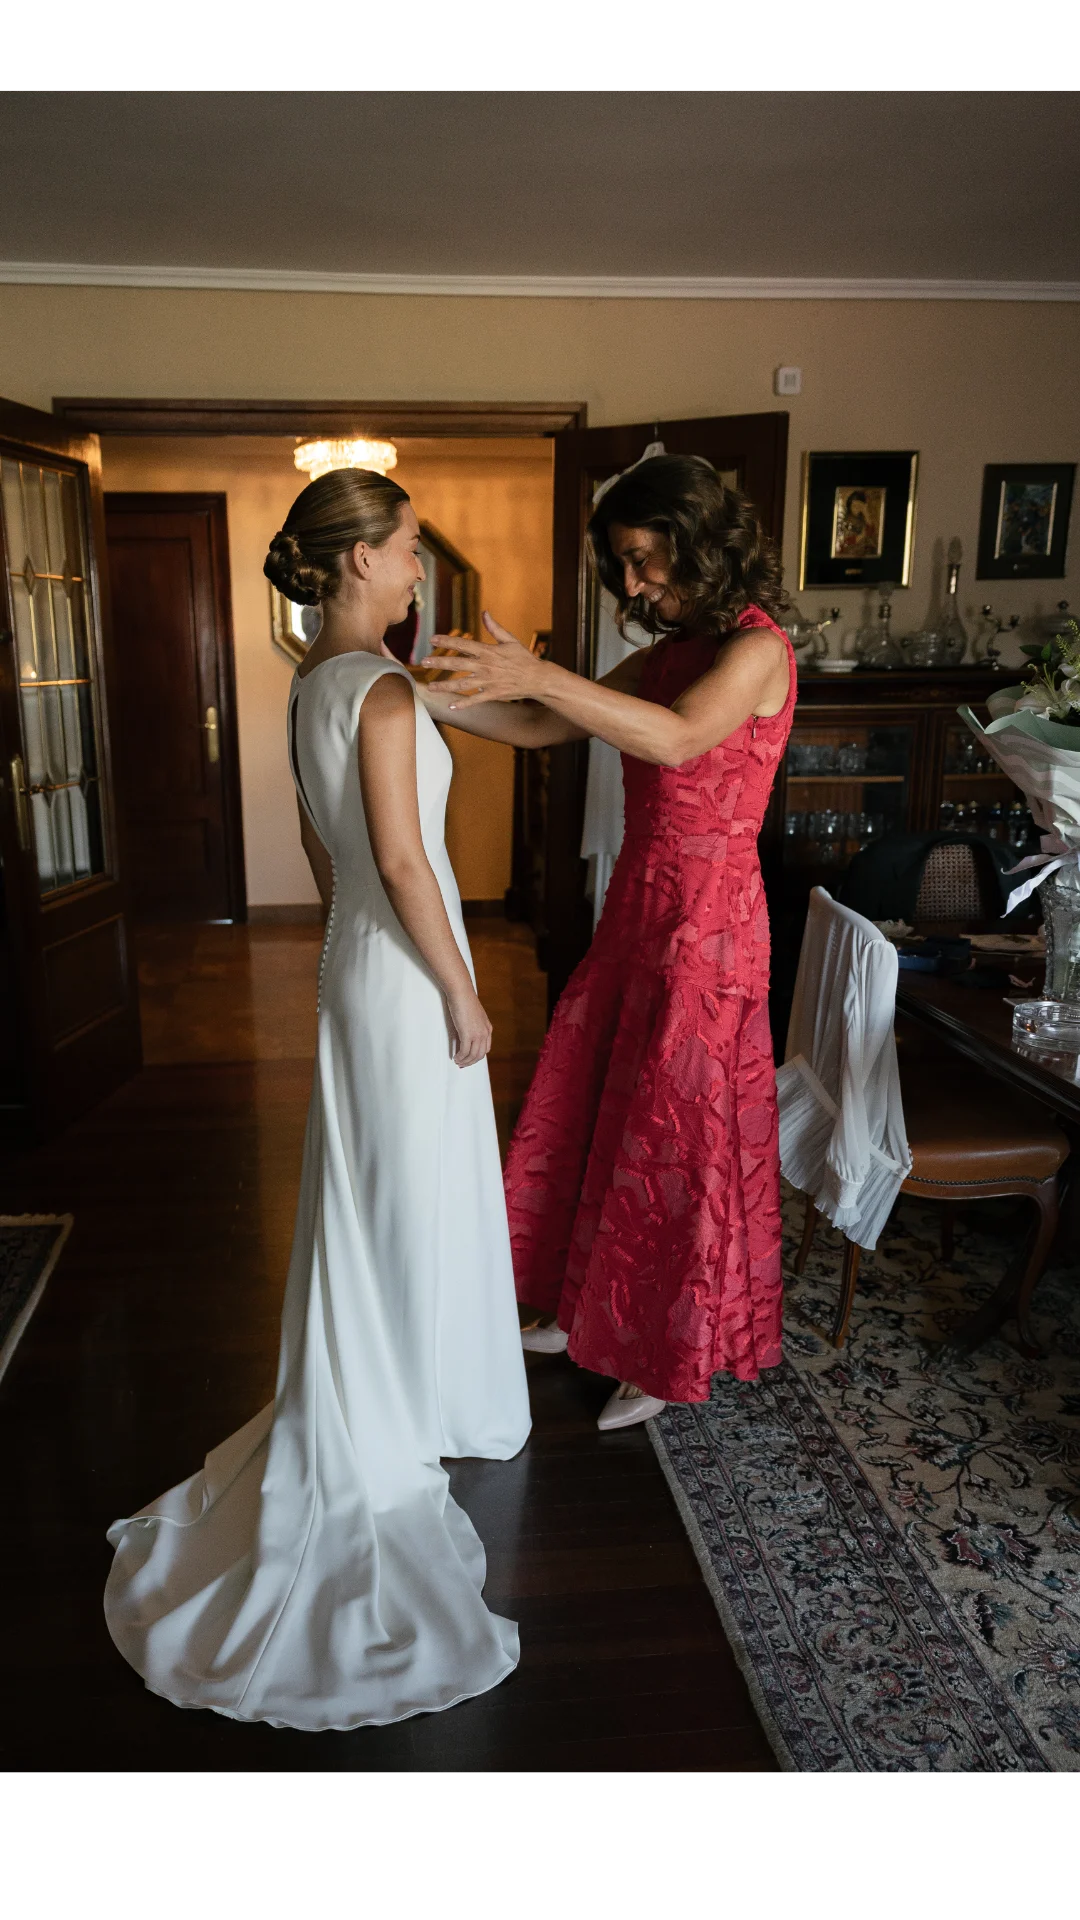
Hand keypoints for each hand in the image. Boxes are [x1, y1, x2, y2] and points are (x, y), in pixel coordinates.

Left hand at [429, 612, 548, 705]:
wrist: (537, 678)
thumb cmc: (523, 658)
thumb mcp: (510, 640)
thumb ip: (494, 628)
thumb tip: (485, 613)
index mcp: (488, 651)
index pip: (463, 645)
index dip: (447, 641)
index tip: (432, 639)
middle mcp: (486, 666)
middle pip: (458, 664)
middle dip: (439, 662)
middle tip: (423, 662)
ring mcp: (488, 681)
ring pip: (462, 684)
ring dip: (445, 685)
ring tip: (431, 687)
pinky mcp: (492, 694)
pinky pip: (475, 699)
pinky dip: (463, 703)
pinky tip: (450, 705)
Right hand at [447, 986, 492, 1067]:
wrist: (461, 993)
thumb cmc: (465, 1000)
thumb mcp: (474, 1015)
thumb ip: (473, 1025)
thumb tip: (465, 1034)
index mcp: (488, 1028)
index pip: (486, 1048)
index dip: (477, 1056)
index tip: (469, 1059)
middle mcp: (485, 1033)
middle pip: (480, 1054)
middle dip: (471, 1062)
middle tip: (462, 1064)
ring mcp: (477, 1034)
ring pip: (473, 1055)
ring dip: (465, 1061)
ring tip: (458, 1061)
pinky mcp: (468, 1034)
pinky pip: (464, 1051)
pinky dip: (460, 1057)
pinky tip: (456, 1057)